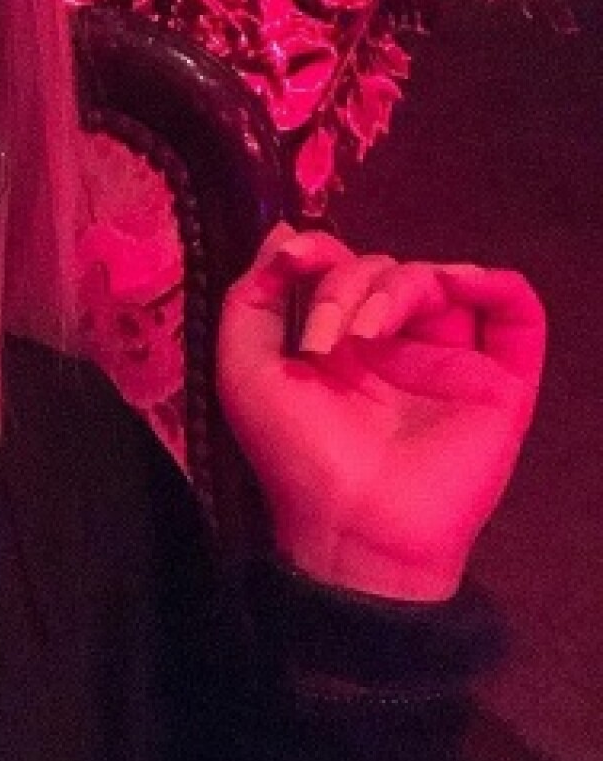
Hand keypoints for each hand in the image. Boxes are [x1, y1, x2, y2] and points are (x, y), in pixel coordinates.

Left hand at [217, 224, 545, 600]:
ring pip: (439, 279)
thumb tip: (283, 235)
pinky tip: (457, 285)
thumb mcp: (246, 372)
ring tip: (366, 334)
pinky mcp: (499, 382)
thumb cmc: (297, 457)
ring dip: (400, 286)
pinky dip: (492, 282)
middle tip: (324, 340)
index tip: (294, 257)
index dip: (318, 250)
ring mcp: (448, 360)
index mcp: (338, 343)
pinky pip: (515, 312)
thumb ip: (251, 302)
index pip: (338, 267)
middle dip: (345, 285)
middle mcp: (394, 346)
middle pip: (383, 270)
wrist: (353, 525)